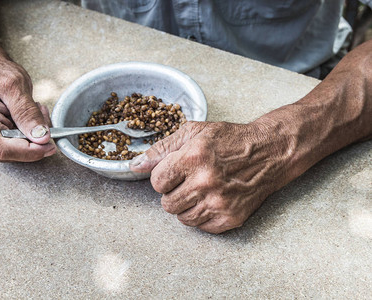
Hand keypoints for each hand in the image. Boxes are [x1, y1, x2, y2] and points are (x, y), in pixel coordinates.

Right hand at [0, 55, 55, 161]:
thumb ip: (27, 113)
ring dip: (33, 136)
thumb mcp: (15, 86)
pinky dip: (29, 136)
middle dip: (34, 139)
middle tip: (41, 113)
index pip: (4, 149)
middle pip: (13, 153)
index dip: (30, 151)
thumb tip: (41, 138)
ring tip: (34, 110)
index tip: (50, 144)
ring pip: (18, 153)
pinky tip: (28, 119)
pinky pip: (18, 149)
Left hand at [130, 121, 293, 233]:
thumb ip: (161, 149)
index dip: (163, 177)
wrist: (269, 153)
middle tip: (189, 181)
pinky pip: (201, 227)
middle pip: (167, 204)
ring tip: (201, 189)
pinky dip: (202, 215)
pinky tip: (212, 199)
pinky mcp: (231, 217)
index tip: (175, 172)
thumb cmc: (230, 140)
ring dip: (187, 205)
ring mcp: (219, 202)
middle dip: (173, 192)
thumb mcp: (194, 132)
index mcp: (193, 158)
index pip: (157, 182)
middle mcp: (206, 182)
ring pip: (182, 218)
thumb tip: (136, 165)